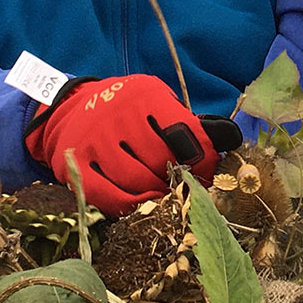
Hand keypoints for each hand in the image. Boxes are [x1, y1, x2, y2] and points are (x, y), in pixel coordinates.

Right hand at [24, 74, 239, 215]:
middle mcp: (118, 116)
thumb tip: (231, 138)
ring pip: (136, 181)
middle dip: (179, 180)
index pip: (184, 133)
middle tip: (188, 190)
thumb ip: (192, 123)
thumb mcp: (159, 103)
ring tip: (168, 199)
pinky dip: (129, 206)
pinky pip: (107, 196)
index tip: (206, 172)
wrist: (71, 106)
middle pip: (160, 160)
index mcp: (145, 96)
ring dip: (158, 195)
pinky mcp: (76, 166)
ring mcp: (94, 141)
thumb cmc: (129, 110)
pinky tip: (143, 205)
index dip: (201, 159)